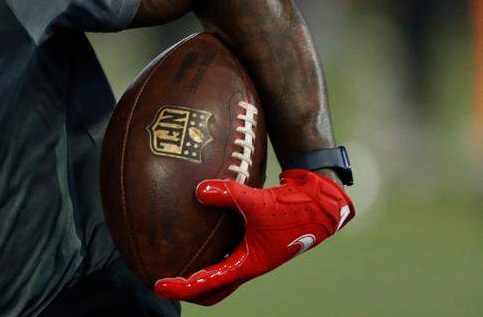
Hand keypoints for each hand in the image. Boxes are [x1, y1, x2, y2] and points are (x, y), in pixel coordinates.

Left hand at [154, 169, 354, 305]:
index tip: (159, 286)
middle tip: (164, 284)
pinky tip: (194, 233)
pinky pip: (225, 252)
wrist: (322, 203)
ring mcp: (252, 254)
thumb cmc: (295, 208)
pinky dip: (209, 251)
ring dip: (198, 275)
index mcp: (249, 264)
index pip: (209, 283)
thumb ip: (228, 194)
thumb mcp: (258, 201)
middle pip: (213, 290)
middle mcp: (249, 264)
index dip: (182, 287)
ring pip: (220, 275)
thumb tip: (199, 190)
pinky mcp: (253, 241)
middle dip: (189, 291)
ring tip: (174, 264)